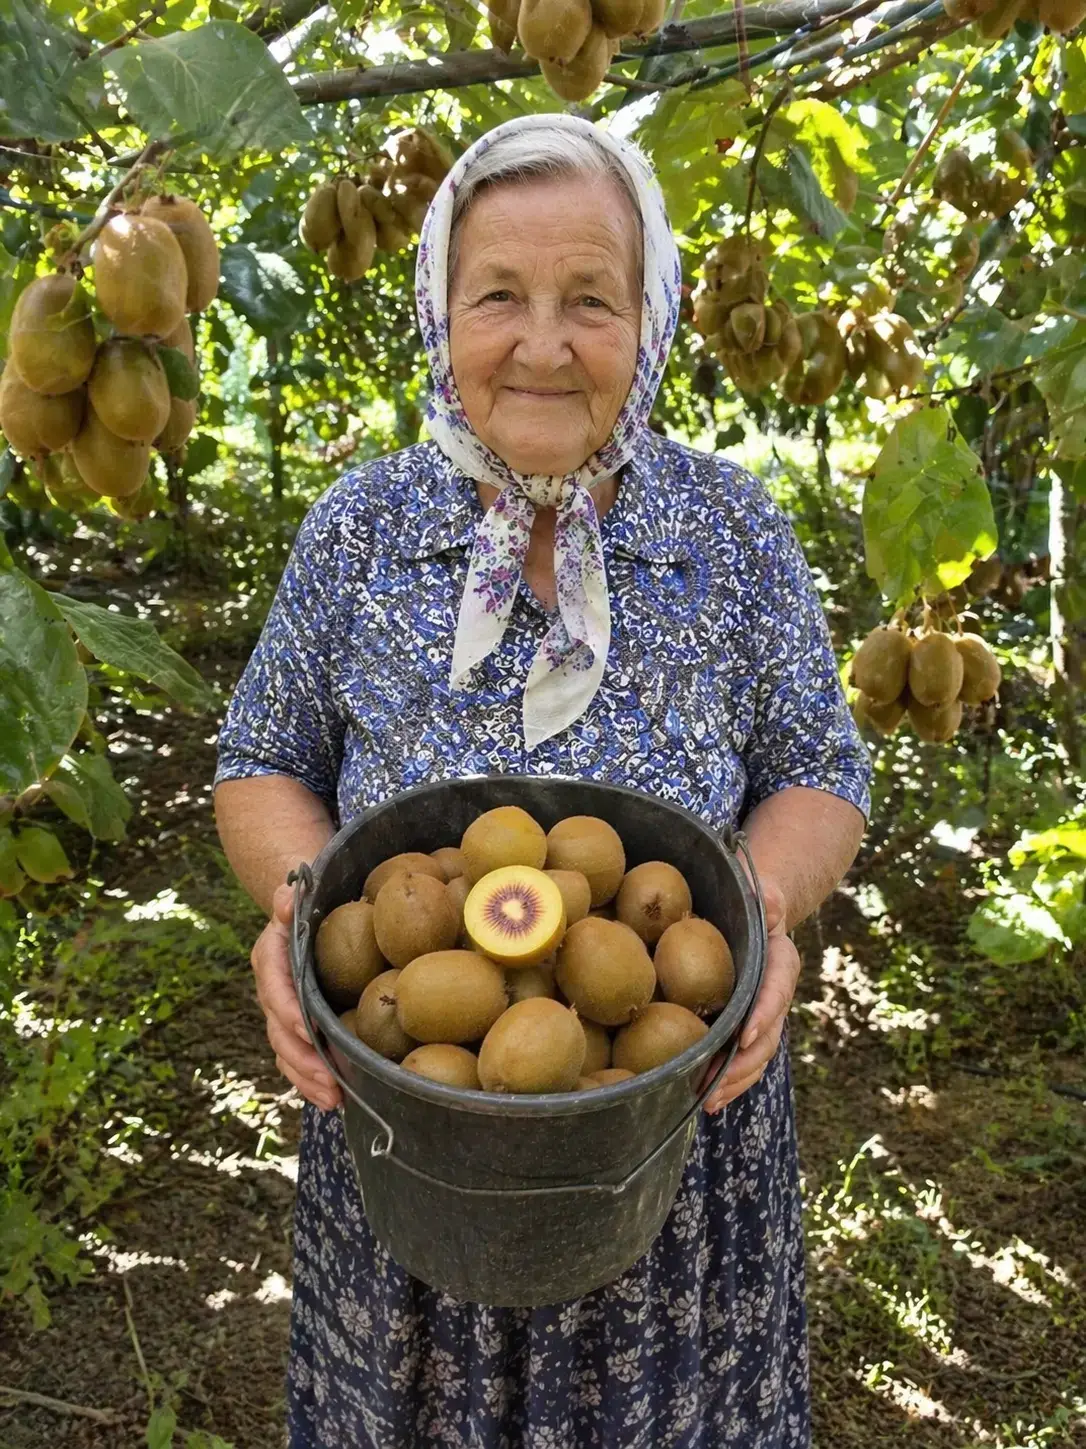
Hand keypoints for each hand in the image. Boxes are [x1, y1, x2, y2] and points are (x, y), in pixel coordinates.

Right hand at [251, 882, 342, 1111]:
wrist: (304, 919)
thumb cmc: (308, 908)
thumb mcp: (299, 898)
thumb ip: (291, 899)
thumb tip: (285, 897)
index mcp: (270, 961)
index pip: (275, 989)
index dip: (289, 1012)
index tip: (308, 1030)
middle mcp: (273, 993)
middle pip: (280, 1033)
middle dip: (303, 1061)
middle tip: (331, 1083)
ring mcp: (283, 1016)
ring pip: (288, 1054)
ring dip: (308, 1080)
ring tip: (335, 1101)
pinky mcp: (297, 1031)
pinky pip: (299, 1060)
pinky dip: (312, 1082)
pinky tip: (335, 1100)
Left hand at [701, 877, 799, 1113]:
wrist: (756, 915)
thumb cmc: (752, 902)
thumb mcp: (760, 894)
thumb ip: (766, 896)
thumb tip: (766, 896)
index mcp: (781, 965)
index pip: (775, 993)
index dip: (763, 1015)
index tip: (745, 1036)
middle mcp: (776, 998)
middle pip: (767, 1038)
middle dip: (742, 1065)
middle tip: (714, 1083)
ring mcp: (762, 1018)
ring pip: (755, 1058)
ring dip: (733, 1082)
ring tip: (707, 1101)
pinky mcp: (745, 1030)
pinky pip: (741, 1060)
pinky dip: (727, 1081)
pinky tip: (705, 1099)